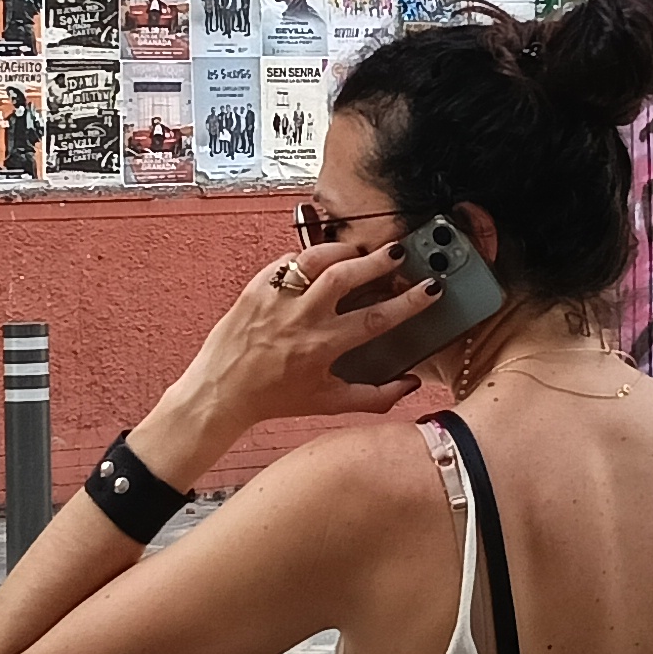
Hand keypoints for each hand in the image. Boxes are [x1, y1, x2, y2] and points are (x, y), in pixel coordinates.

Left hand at [138, 242, 448, 477]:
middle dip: (378, 261)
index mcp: (321, 346)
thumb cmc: (275, 398)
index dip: (409, 301)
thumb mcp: (328, 403)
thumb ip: (374, 397)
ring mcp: (275, 299)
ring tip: (362, 251)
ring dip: (344, 250)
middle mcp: (299, 319)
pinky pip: (288, 261)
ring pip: (315, 259)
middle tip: (399, 253)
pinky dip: (310, 256)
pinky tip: (324, 261)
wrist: (222, 392)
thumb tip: (410, 385)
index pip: (375, 318)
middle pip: (346, 277)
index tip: (430, 288)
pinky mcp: (256, 287)